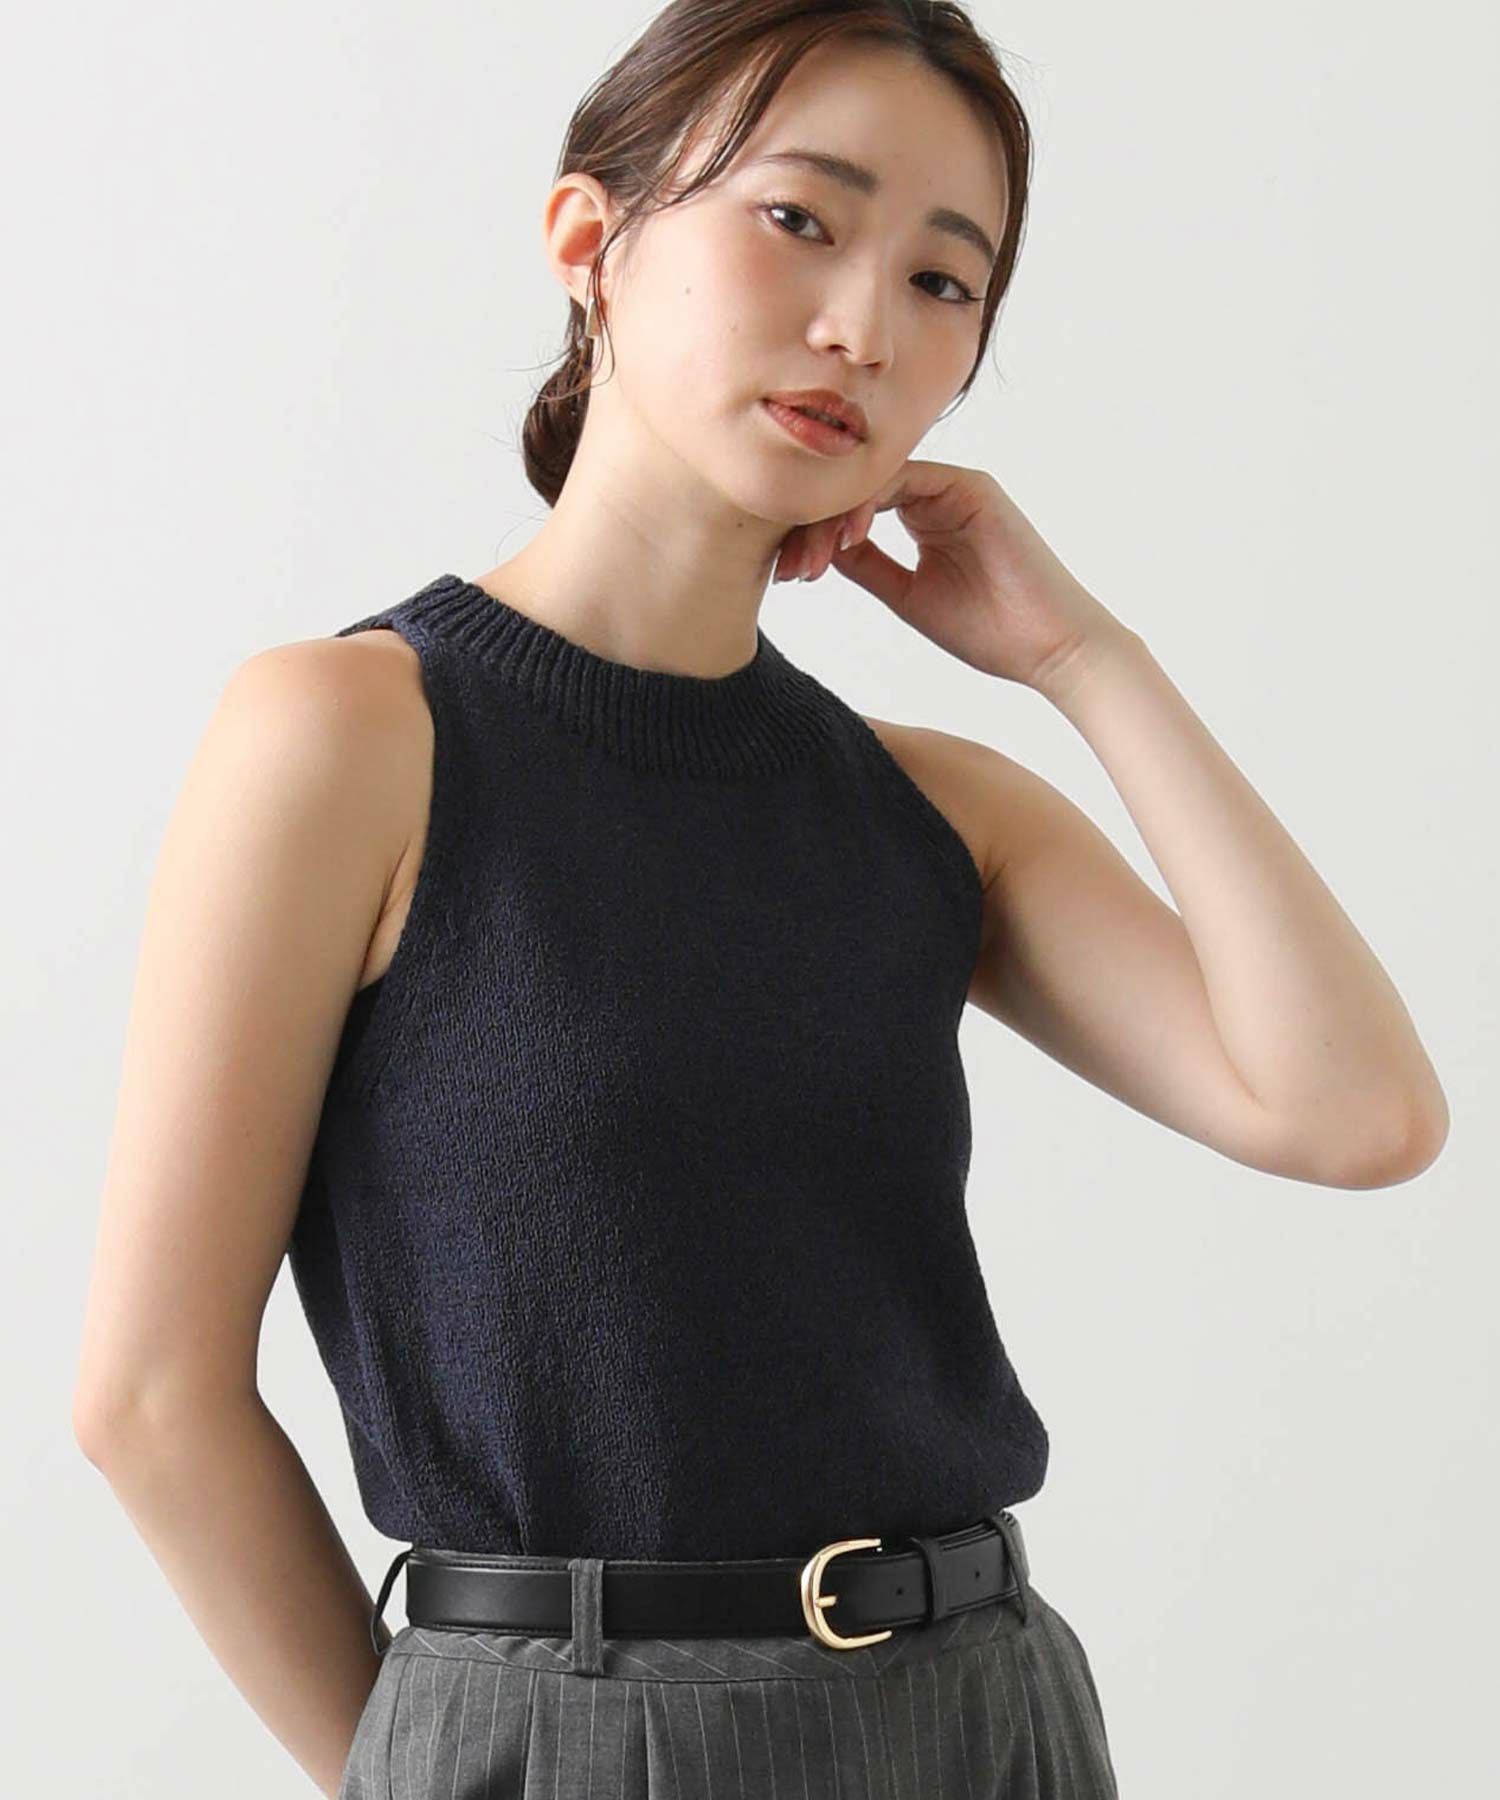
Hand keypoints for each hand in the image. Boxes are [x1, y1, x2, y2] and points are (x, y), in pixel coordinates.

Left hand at [771, 457, 1135, 693]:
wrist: (1049, 648)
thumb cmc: (990, 631)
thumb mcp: (909, 596)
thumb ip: (867, 566)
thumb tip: (817, 550)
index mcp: (922, 516)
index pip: (852, 507)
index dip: (812, 536)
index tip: (787, 576)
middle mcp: (935, 493)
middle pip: (855, 489)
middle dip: (812, 526)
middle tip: (788, 571)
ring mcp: (953, 485)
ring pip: (871, 480)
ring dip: (833, 517)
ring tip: (811, 561)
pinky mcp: (970, 485)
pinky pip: (903, 477)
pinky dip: (868, 503)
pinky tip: (847, 539)